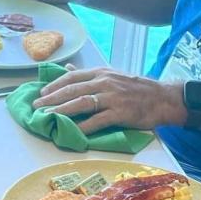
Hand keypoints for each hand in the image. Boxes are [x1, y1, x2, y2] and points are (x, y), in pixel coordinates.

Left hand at [32, 65, 184, 134]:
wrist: (163, 98)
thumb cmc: (136, 88)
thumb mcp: (112, 75)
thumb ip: (89, 74)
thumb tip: (66, 69)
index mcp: (101, 72)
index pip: (72, 77)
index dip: (54, 85)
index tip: (41, 93)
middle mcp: (104, 82)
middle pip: (72, 89)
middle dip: (52, 98)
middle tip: (37, 107)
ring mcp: (113, 97)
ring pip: (82, 102)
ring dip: (62, 110)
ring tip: (48, 117)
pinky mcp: (121, 112)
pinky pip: (98, 120)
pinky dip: (84, 125)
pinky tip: (73, 130)